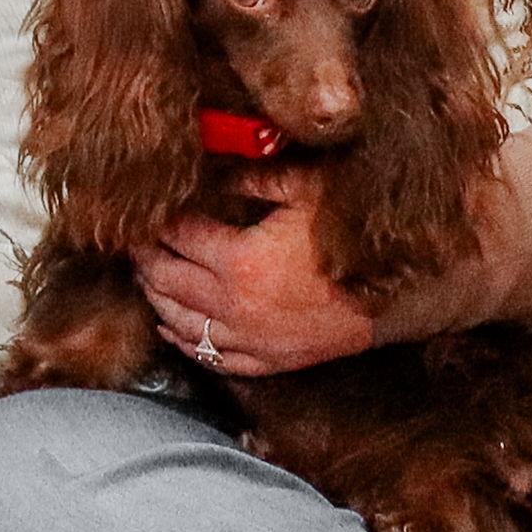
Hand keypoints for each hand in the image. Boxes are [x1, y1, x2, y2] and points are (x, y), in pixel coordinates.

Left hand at [133, 181, 381, 378]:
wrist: (398, 295)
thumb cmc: (353, 238)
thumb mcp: (307, 192)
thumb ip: (256, 179)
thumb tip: (219, 171)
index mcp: (240, 261)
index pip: (179, 238)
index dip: (158, 223)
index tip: (144, 212)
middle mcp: (235, 306)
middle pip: (169, 281)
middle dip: (145, 259)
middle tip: (133, 242)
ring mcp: (250, 339)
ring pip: (182, 322)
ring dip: (156, 298)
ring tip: (144, 278)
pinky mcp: (268, 360)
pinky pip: (212, 357)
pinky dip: (185, 342)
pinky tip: (171, 328)